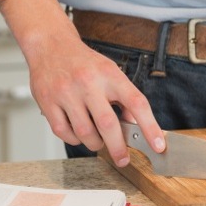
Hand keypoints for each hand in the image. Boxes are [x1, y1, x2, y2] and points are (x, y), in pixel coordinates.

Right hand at [27, 37, 165, 166]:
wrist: (51, 46)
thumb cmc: (86, 63)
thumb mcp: (112, 73)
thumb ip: (125, 97)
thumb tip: (136, 124)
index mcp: (111, 75)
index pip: (137, 103)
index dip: (150, 126)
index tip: (158, 145)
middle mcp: (89, 83)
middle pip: (108, 123)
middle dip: (118, 147)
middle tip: (124, 159)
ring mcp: (66, 92)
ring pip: (84, 131)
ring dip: (95, 143)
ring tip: (99, 141)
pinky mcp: (47, 102)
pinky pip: (63, 132)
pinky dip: (74, 139)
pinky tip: (79, 135)